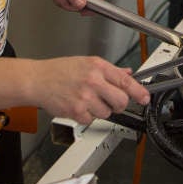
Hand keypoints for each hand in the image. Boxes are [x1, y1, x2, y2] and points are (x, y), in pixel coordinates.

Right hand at [35, 56, 149, 124]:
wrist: (37, 80)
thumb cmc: (59, 71)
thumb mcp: (86, 63)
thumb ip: (109, 70)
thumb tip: (127, 73)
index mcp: (98, 67)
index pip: (126, 81)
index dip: (139, 92)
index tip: (145, 98)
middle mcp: (93, 81)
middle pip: (121, 101)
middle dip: (119, 104)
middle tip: (112, 101)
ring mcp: (85, 97)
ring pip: (107, 112)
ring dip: (100, 110)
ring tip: (87, 100)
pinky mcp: (76, 111)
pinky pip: (92, 119)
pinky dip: (86, 116)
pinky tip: (78, 105)